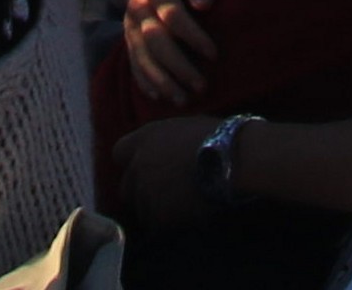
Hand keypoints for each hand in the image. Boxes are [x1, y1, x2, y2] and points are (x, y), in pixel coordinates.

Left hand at [108, 117, 217, 232]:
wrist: (231, 160)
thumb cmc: (218, 138)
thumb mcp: (184, 128)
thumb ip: (164, 141)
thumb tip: (164, 150)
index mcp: (144, 138)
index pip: (120, 153)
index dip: (133, 163)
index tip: (146, 169)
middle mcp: (138, 164)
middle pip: (127, 187)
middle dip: (141, 192)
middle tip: (165, 194)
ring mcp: (146, 191)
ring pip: (142, 209)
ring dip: (156, 209)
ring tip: (181, 206)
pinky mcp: (158, 215)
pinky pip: (156, 224)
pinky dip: (168, 224)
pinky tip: (187, 216)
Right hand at [121, 0, 229, 103]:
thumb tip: (203, 4)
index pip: (171, 16)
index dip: (192, 36)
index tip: (214, 54)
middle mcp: (137, 6)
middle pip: (155, 41)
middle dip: (178, 66)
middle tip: (201, 86)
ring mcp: (130, 22)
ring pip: (141, 55)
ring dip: (161, 80)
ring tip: (183, 100)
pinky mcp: (129, 33)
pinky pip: (132, 59)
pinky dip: (143, 79)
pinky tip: (158, 96)